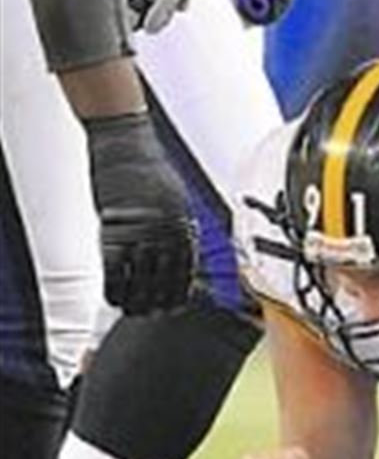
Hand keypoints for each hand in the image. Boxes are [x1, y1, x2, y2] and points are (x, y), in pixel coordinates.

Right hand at [84, 112, 197, 314]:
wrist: (124, 145)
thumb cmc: (150, 170)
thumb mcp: (176, 201)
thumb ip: (180, 229)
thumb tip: (183, 258)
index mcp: (184, 227)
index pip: (186, 273)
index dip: (182, 294)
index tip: (177, 305)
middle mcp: (164, 233)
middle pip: (164, 282)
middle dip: (161, 303)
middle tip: (155, 314)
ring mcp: (138, 233)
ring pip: (140, 281)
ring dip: (138, 301)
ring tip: (136, 311)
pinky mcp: (112, 230)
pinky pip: (115, 271)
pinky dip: (115, 289)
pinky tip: (115, 298)